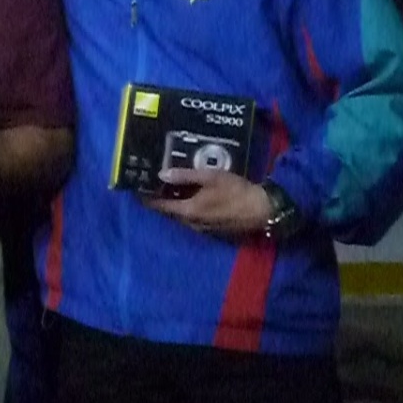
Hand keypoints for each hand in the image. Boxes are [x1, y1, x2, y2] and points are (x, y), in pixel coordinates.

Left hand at [143, 168, 273, 241]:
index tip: (139, 187)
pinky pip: (194, 217)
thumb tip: (161, 174)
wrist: (264, 210)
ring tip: (171, 187)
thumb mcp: (210, 177)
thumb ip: (185, 176)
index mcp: (187, 211)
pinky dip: (189, 207)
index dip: (147, 197)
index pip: (159, 206)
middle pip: (169, 211)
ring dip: (175, 204)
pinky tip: (193, 196)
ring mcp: (203, 228)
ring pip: (182, 215)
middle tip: (155, 184)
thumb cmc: (236, 191)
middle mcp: (191, 223)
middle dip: (161, 199)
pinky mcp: (213, 228)